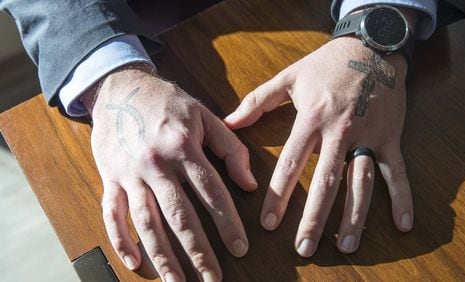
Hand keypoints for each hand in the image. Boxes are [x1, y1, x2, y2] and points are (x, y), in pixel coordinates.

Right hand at [84, 65, 257, 280]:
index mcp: (183, 146)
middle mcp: (155, 164)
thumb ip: (231, 149)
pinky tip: (134, 263)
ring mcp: (129, 174)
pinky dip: (120, 240)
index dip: (228, 222)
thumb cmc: (168, 103)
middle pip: (179, 215)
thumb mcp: (204, 115)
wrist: (121, 88)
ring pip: (146, 222)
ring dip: (162, 255)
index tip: (240, 248)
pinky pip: (112, 214)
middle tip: (213, 278)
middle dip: (198, 251)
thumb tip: (249, 184)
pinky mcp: (110, 178)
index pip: (211, 192)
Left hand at [224, 37, 412, 256]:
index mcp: (312, 119)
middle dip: (314, 217)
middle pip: (326, 181)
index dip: (278, 195)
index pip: (292, 163)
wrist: (371, 47)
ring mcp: (368, 135)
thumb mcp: (290, 76)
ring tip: (345, 246)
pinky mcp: (390, 137)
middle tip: (303, 248)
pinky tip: (403, 225)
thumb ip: (257, 100)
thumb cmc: (326, 64)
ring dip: (354, 216)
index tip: (268, 224)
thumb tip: (229, 121)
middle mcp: (340, 132)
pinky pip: (397, 171)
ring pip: (361, 182)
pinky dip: (402, 197)